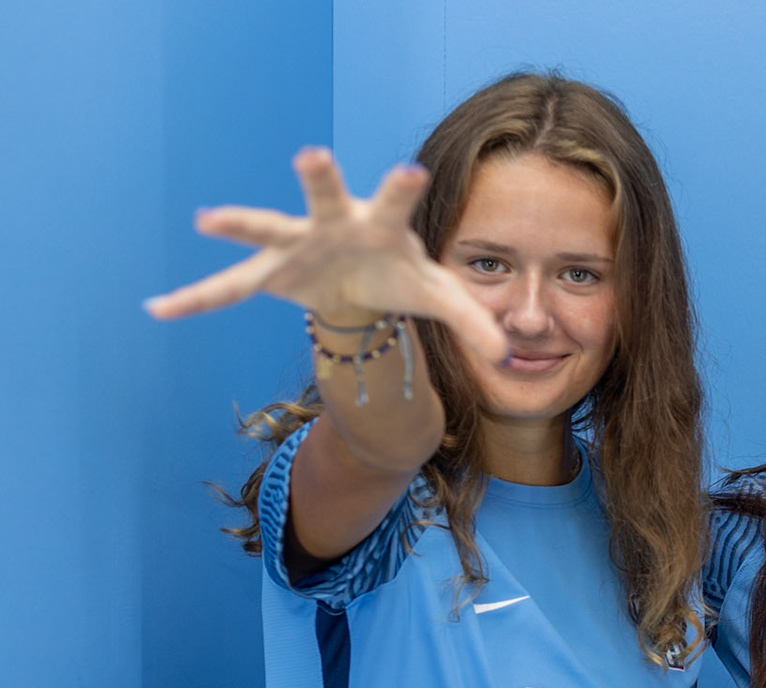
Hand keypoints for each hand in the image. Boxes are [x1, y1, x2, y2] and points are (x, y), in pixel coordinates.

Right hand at [144, 146, 507, 363]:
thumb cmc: (404, 275)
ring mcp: (299, 244)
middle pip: (327, 195)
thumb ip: (474, 323)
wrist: (363, 281)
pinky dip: (196, 300)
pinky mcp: (272, 273)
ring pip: (269, 229)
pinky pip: (229, 288)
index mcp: (383, 225)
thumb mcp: (441, 298)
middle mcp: (335, 223)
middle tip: (313, 154)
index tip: (411, 170)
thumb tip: (510, 358)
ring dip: (241, 224)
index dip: (403, 188)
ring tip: (207, 220)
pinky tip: (159, 309)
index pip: (397, 202)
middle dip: (320, 177)